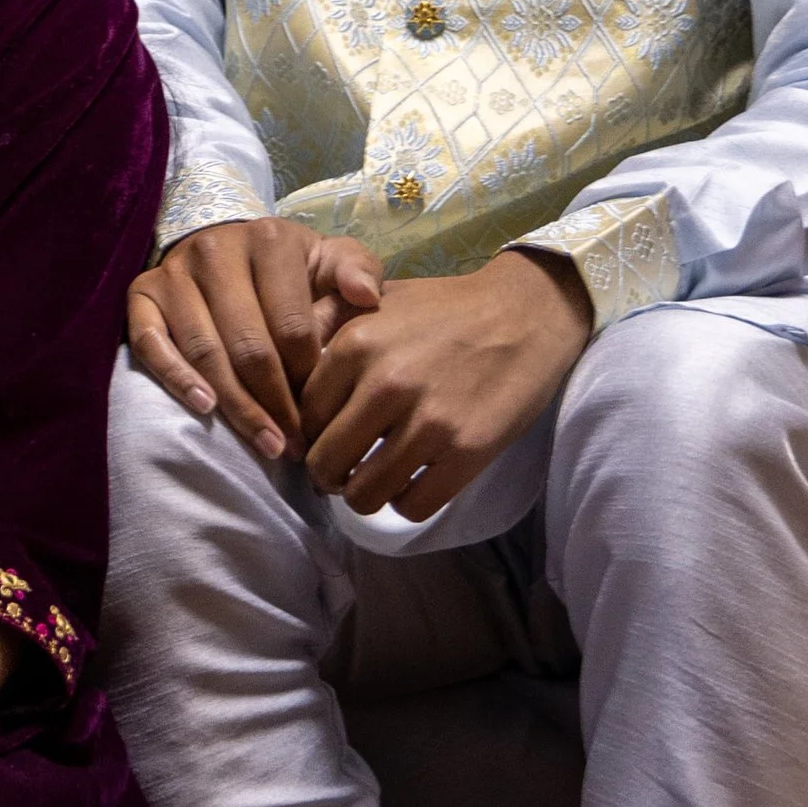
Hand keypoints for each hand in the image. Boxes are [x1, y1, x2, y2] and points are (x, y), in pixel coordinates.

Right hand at [128, 220, 387, 459]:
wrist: (228, 247)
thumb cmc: (289, 270)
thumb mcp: (329, 261)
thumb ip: (356, 273)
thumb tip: (367, 297)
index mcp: (269, 239)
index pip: (291, 324)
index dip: (308, 377)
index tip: (322, 417)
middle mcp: (216, 249)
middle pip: (248, 344)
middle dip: (275, 403)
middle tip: (294, 445)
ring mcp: (174, 271)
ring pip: (204, 350)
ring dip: (236, 406)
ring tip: (265, 444)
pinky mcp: (142, 293)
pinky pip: (150, 342)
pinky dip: (176, 378)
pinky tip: (205, 408)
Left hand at [299, 253, 592, 520]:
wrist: (524, 315)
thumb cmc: (445, 309)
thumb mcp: (378, 300)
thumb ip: (328, 326)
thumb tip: (283, 368)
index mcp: (355, 344)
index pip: (302, 417)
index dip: (307, 436)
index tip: (322, 440)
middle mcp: (385, 384)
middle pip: (325, 463)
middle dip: (329, 475)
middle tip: (344, 469)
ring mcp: (427, 422)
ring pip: (364, 494)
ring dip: (364, 494)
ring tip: (376, 479)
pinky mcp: (466, 452)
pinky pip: (412, 506)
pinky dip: (406, 502)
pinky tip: (413, 482)